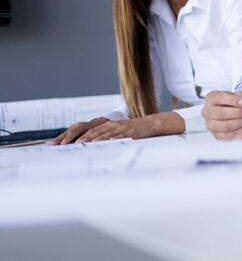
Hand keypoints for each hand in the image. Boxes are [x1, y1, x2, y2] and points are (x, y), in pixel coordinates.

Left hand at [51, 113, 183, 143]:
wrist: (152, 124)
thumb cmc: (134, 132)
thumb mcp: (118, 133)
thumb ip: (105, 138)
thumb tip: (89, 148)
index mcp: (106, 125)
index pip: (87, 130)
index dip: (73, 136)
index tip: (60, 143)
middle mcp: (111, 125)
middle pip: (91, 131)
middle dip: (76, 138)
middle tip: (64, 145)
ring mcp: (120, 128)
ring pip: (102, 133)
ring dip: (90, 139)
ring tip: (80, 144)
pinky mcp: (129, 131)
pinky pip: (117, 135)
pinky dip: (109, 139)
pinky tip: (102, 143)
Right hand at [202, 90, 241, 139]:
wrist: (234, 112)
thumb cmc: (235, 102)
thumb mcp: (240, 95)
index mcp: (211, 98)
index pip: (219, 98)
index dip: (233, 100)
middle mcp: (207, 112)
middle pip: (222, 113)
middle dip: (239, 113)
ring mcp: (211, 125)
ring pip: (226, 125)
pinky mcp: (217, 135)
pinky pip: (229, 135)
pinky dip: (241, 131)